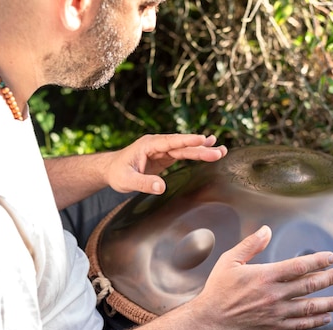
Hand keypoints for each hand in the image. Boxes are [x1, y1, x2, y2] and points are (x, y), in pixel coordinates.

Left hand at [106, 134, 226, 193]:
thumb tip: (161, 187)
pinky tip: (209, 150)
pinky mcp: (165, 157)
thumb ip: (143, 183)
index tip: (202, 139)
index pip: (171, 142)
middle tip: (220, 152)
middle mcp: (158, 145)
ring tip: (221, 150)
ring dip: (203, 150)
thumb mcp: (126, 180)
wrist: (110, 170)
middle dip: (202, 148)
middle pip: (183, 146)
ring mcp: (163, 150)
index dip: (187, 141)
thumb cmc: (117, 174)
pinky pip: (183, 154)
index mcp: (149, 145)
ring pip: (186, 149)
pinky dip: (196, 153)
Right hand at [189, 226, 332, 329]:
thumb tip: (266, 230)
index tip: (330, 257)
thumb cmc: (218, 290)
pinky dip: (315, 322)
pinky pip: (300, 325)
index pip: (298, 266)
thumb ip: (250, 245)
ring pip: (309, 307)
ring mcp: (276, 313)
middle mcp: (274, 295)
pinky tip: (326, 318)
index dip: (317, 261)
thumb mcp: (230, 261)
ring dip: (329, 304)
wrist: (209, 321)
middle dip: (329, 279)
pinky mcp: (274, 327)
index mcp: (265, 276)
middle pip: (309, 285)